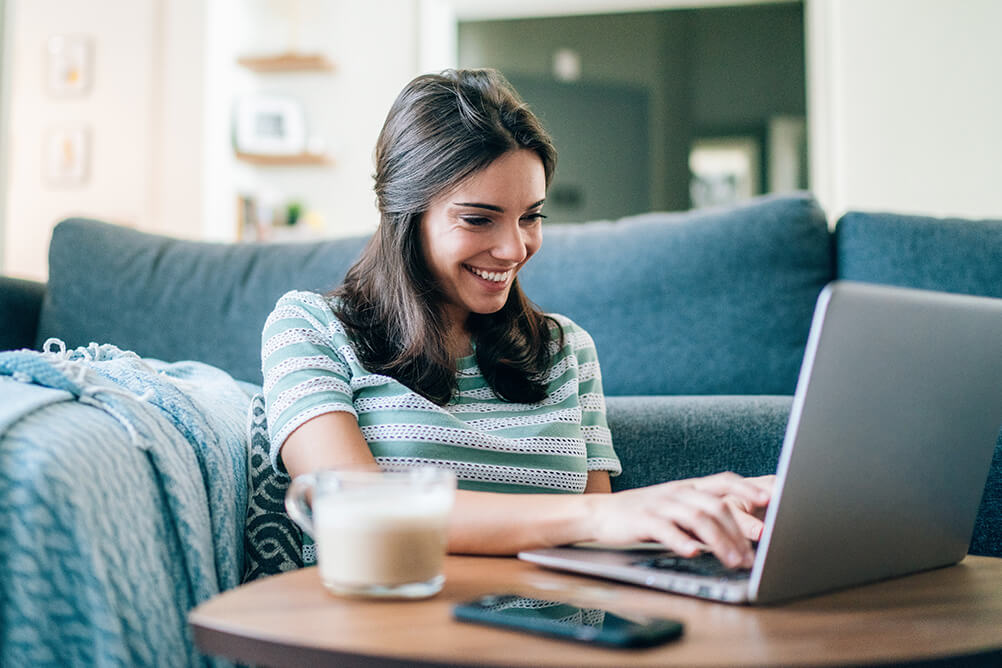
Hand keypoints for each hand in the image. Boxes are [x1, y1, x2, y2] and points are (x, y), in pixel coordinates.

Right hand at [589, 472, 771, 568]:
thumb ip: (704, 517)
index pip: (724, 481)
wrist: (601, 513)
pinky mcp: (643, 520)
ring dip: (719, 541)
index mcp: (689, 487)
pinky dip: (682, 541)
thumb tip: (741, 537)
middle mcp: (678, 492)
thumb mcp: (677, 509)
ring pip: (697, 518)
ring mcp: (660, 504)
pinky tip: (693, 553)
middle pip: (716, 505)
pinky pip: (666, 529)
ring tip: (732, 561)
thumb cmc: (645, 514)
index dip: (747, 488)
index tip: (770, 500)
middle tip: (753, 554)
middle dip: (739, 530)